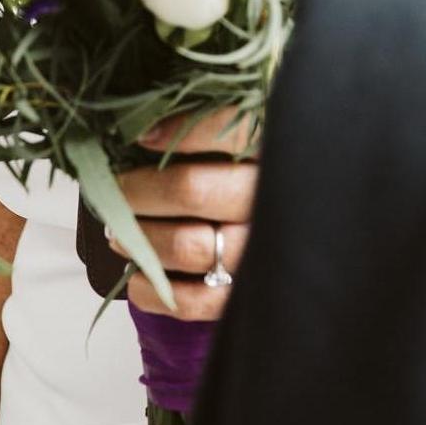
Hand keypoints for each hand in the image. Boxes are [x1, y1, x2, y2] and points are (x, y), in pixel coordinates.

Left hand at [113, 108, 258, 320]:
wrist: (308, 238)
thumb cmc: (261, 179)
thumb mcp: (258, 139)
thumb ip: (220, 125)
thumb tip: (151, 123)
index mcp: (279, 152)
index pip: (232, 132)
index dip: (181, 132)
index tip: (143, 135)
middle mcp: (274, 200)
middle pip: (191, 191)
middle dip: (139, 191)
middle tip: (117, 189)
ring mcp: (262, 252)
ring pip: (186, 246)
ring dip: (140, 240)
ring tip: (119, 235)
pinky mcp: (245, 297)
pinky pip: (192, 301)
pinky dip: (153, 291)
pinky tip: (137, 279)